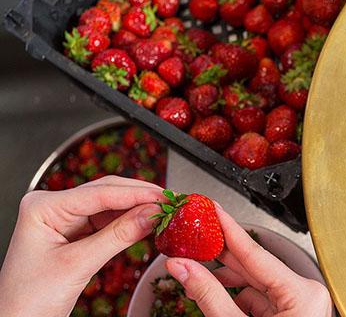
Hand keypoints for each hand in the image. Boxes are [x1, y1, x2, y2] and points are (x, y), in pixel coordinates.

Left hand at [0, 176, 163, 316]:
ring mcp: (63, 218)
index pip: (99, 193)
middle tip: (169, 202)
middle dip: (139, 197)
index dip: (136, 194)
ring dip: (136, 209)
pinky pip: (106, 221)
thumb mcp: (79, 265)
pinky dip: (127, 222)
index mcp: (42, 206)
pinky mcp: (73, 232)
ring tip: (162, 212)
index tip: (163, 197)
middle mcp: (52, 206)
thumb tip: (152, 215)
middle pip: (105, 192)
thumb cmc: (28, 301)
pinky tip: (145, 222)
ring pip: (109, 205)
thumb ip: (119, 236)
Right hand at [166, 206, 332, 316]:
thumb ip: (209, 295)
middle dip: (220, 253)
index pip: (256, 254)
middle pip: (254, 268)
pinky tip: (211, 287)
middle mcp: (305, 297)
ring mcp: (298, 309)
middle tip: (194, 235)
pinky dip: (233, 296)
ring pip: (254, 284)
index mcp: (303, 295)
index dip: (229, 229)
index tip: (212, 208)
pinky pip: (257, 301)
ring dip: (223, 276)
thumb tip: (183, 266)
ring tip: (194, 260)